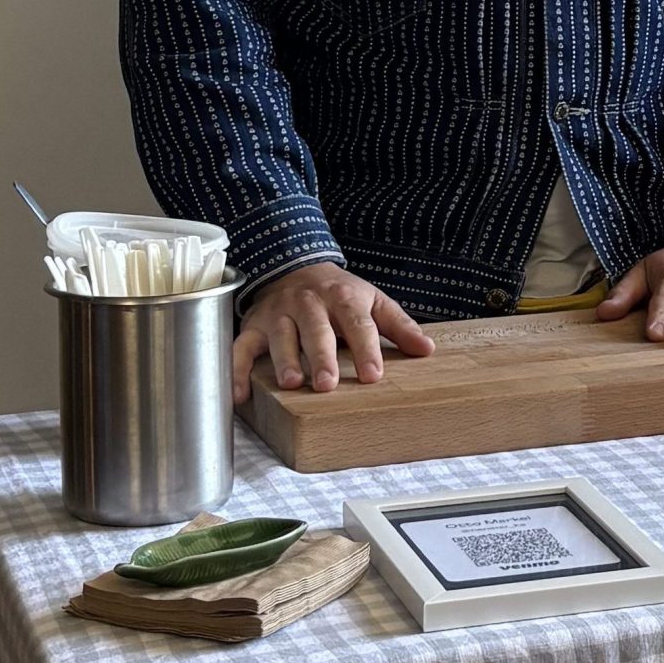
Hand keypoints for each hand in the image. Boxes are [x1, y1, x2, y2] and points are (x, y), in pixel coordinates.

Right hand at [232, 261, 433, 402]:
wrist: (296, 266)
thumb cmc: (339, 294)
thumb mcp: (373, 301)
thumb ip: (398, 326)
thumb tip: (426, 350)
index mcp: (342, 298)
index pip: (357, 324)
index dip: (366, 349)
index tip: (373, 375)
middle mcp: (308, 303)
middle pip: (315, 330)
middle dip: (320, 357)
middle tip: (327, 384)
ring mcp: (278, 314)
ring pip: (279, 336)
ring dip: (283, 359)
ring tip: (290, 384)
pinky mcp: (253, 325)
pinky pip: (241, 347)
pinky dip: (237, 371)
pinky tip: (240, 396)